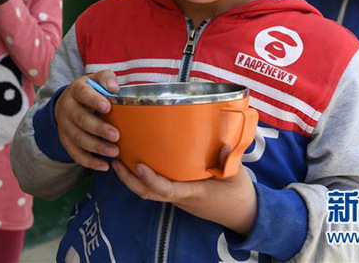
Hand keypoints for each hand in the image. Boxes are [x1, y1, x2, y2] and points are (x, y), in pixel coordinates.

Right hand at [54, 70, 119, 170]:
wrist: (69, 102)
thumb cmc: (91, 90)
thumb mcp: (96, 79)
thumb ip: (106, 78)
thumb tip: (114, 87)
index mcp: (76, 90)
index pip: (83, 94)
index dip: (94, 101)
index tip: (108, 107)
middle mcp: (67, 108)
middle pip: (81, 119)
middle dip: (99, 129)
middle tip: (116, 135)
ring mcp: (64, 126)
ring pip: (78, 138)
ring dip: (97, 147)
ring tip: (115, 152)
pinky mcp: (66, 141)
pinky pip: (75, 154)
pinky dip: (89, 161)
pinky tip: (104, 166)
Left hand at [112, 146, 256, 234]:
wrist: (243, 214)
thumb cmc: (238, 193)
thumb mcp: (236, 174)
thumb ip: (229, 159)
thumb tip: (225, 144)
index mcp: (194, 192)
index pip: (167, 190)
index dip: (150, 179)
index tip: (138, 164)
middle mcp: (181, 197)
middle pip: (149, 193)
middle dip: (129, 179)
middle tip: (115, 160)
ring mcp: (179, 198)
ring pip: (150, 192)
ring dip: (132, 179)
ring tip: (119, 160)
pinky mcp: (179, 195)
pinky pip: (157, 189)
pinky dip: (144, 178)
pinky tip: (138, 163)